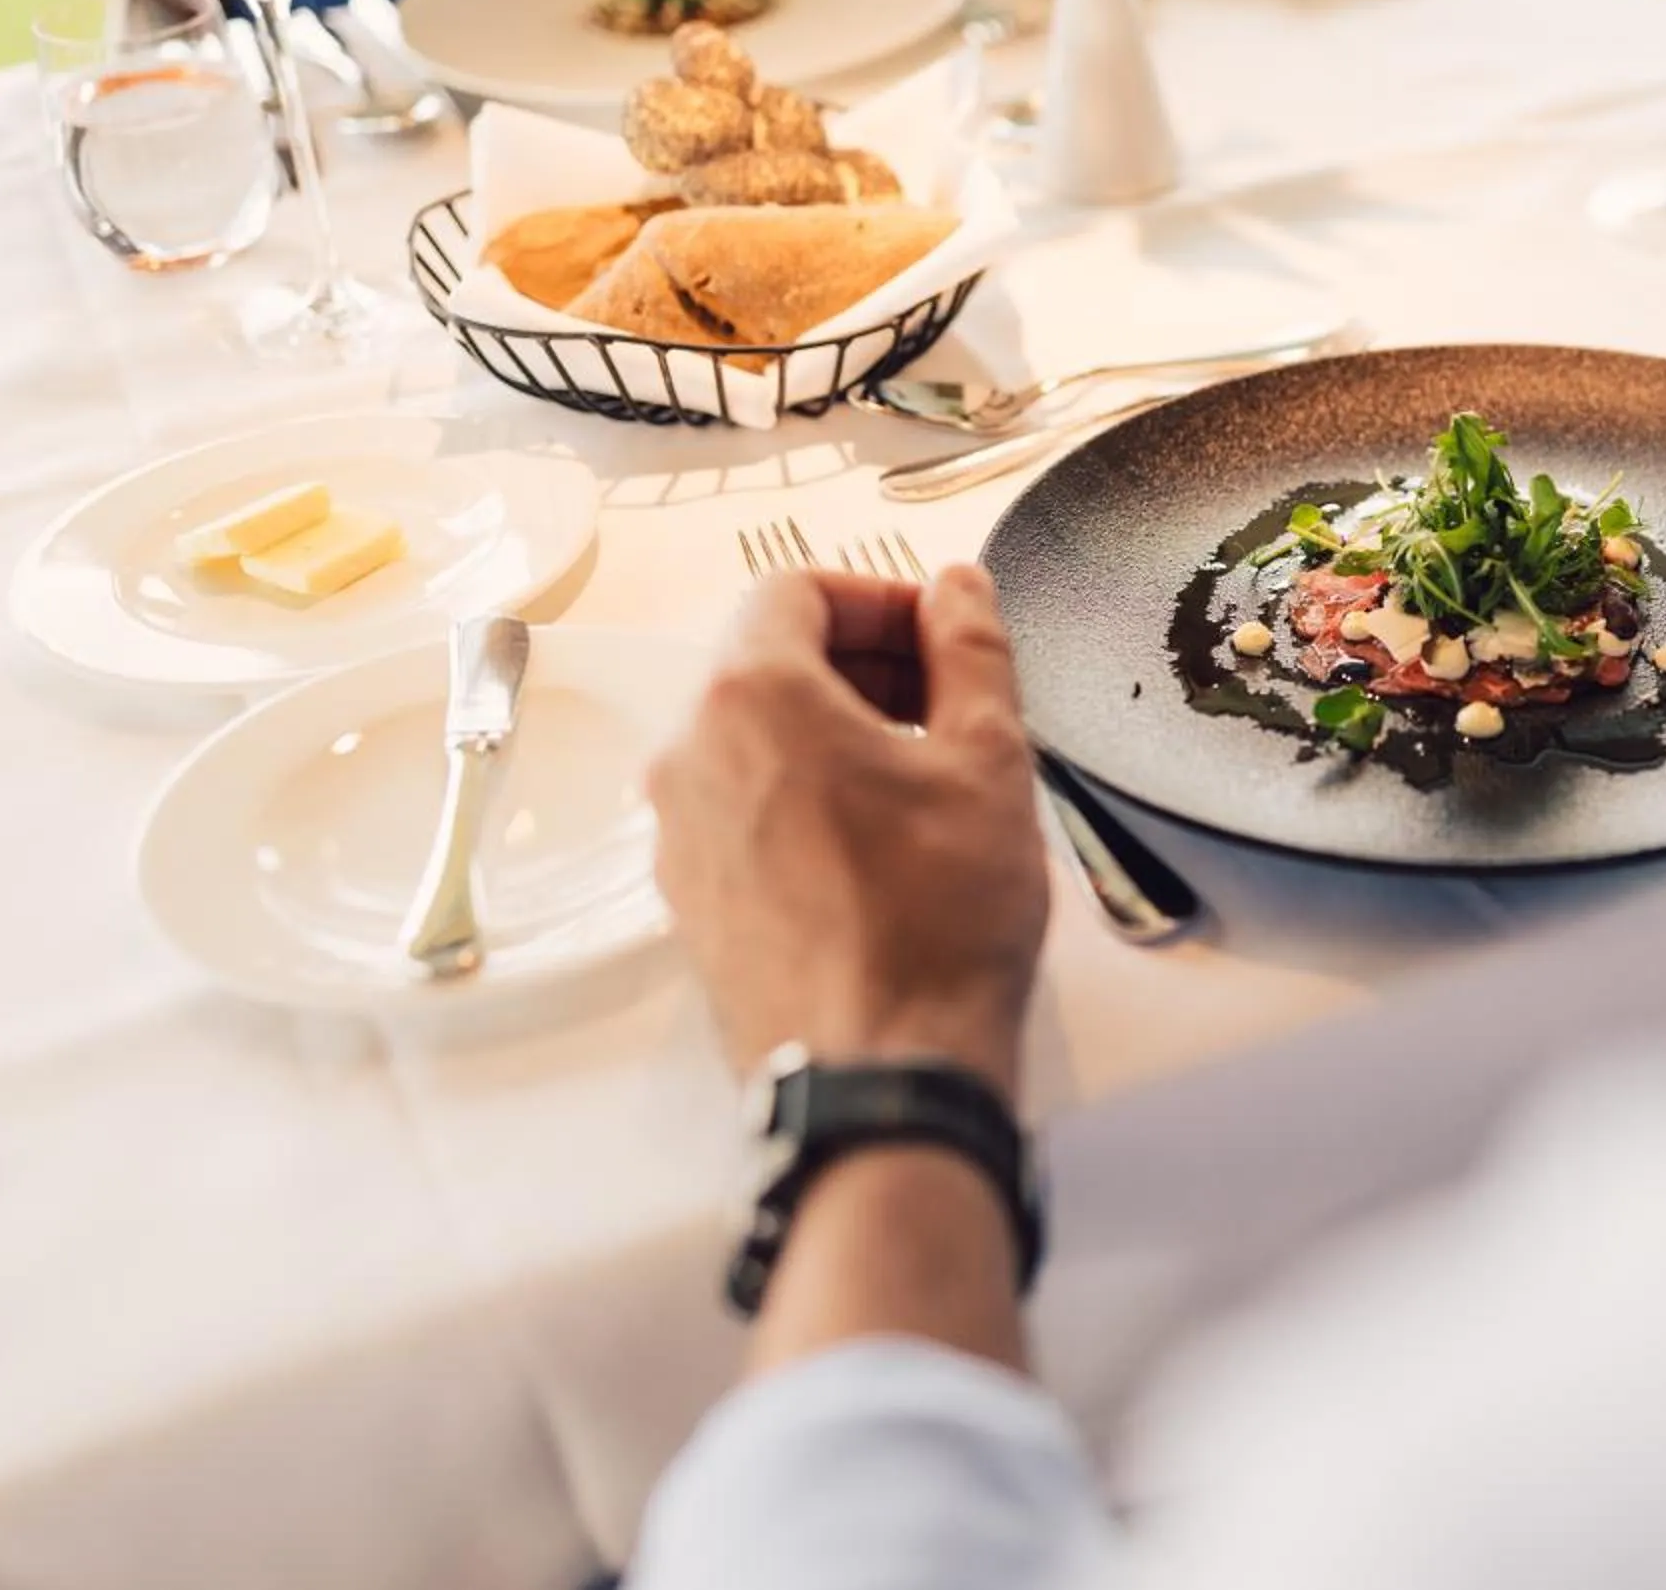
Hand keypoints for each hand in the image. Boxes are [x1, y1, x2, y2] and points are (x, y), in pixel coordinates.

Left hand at [649, 566, 1049, 1092]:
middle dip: (863, 662)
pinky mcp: (690, 900)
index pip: (796, 589)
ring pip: (753, 738)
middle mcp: (689, 755)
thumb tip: (958, 591)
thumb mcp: (988, 761)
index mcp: (750, 696)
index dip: (882, 598)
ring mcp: (678, 834)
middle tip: (949, 702)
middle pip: (765, 660)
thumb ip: (971, 651)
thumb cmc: (935, 922)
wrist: (879, 1076)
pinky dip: (805, 795)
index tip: (943, 634)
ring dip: (836, 730)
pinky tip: (882, 844)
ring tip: (926, 779)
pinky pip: (742, 809)